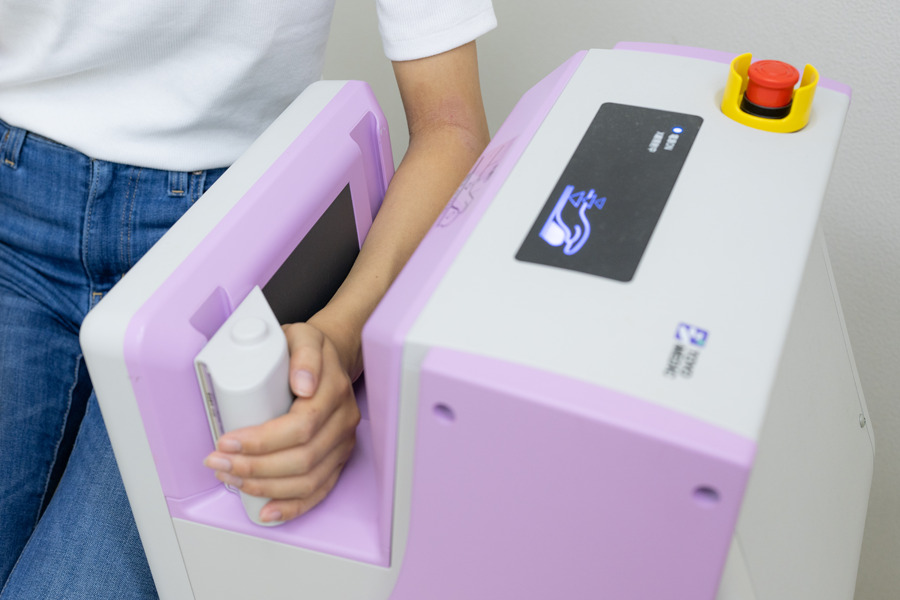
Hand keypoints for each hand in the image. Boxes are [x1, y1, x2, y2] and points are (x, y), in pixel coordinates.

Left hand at [203, 321, 360, 522]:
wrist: (330, 357)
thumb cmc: (307, 349)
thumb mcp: (302, 336)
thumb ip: (303, 355)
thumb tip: (303, 384)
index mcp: (334, 391)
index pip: (301, 426)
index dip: (262, 441)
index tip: (228, 441)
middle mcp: (343, 421)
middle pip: (302, 458)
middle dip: (255, 467)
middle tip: (219, 463)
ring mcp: (342, 443)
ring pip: (308, 479)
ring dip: (266, 487)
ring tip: (232, 480)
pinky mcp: (338, 459)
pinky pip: (319, 490)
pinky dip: (292, 506)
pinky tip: (267, 511)